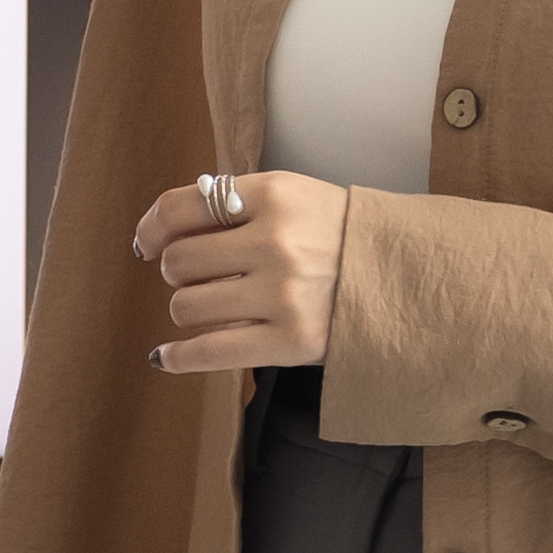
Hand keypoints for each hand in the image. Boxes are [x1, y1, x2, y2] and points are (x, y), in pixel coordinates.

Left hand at [141, 168, 343, 375]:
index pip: (181, 207)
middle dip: (179, 272)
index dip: (153, 227)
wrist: (404, 276)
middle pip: (179, 262)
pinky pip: (210, 352)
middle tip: (199, 276)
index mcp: (275, 195)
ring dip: (189, 309)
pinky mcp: (290, 342)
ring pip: (188, 307)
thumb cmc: (337, 234)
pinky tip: (164, 357)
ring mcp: (283, 295)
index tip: (148, 242)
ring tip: (214, 306)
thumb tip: (160, 229)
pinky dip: (178, 357)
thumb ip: (234, 202)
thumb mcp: (294, 195)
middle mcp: (277, 243)